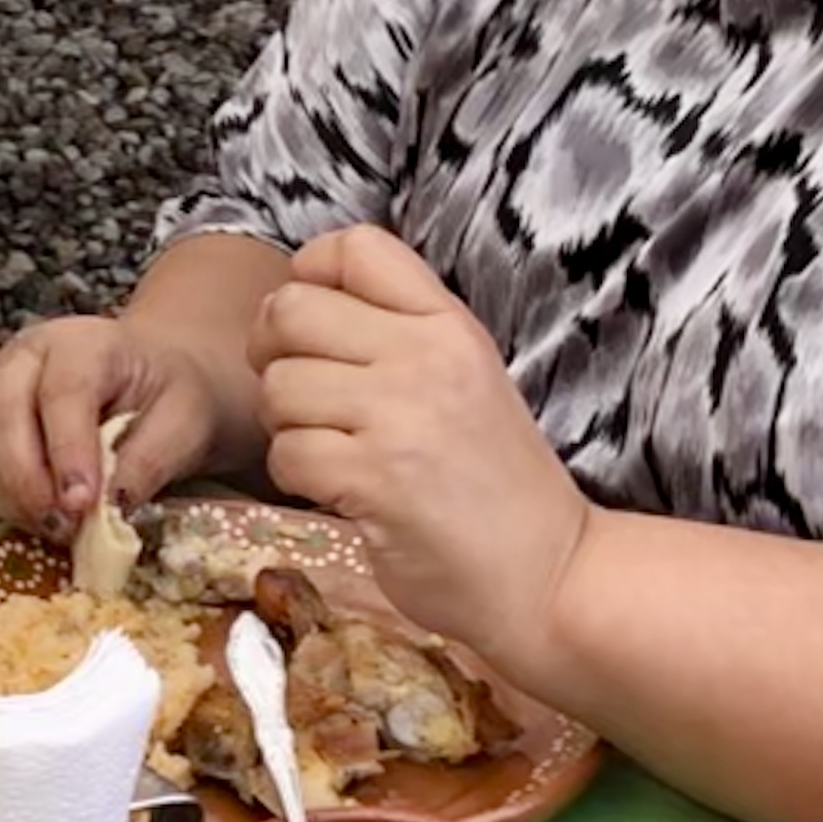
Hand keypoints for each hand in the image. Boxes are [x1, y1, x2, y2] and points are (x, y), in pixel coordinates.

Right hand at [0, 314, 226, 534]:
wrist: (148, 379)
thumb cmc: (166, 395)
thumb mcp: (184, 420)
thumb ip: (150, 460)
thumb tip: (112, 508)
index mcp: (80, 344)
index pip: (63, 393)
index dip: (68, 450)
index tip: (81, 503)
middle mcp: (23, 360)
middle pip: (4, 415)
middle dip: (28, 481)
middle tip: (64, 527)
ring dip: (12, 498)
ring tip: (60, 530)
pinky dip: (1, 503)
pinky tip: (39, 521)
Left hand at [251, 226, 589, 669]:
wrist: (549, 575)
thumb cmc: (497, 483)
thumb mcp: (467, 379)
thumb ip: (400, 335)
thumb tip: (300, 304)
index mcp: (450, 323)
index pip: (356, 246)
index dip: (310, 275)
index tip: (314, 326)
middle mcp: (425, 356)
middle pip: (291, 309)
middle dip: (273, 353)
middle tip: (299, 394)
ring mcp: (399, 416)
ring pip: (277, 385)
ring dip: (284, 423)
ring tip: (327, 448)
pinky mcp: (374, 479)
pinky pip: (285, 453)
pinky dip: (295, 476)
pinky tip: (336, 490)